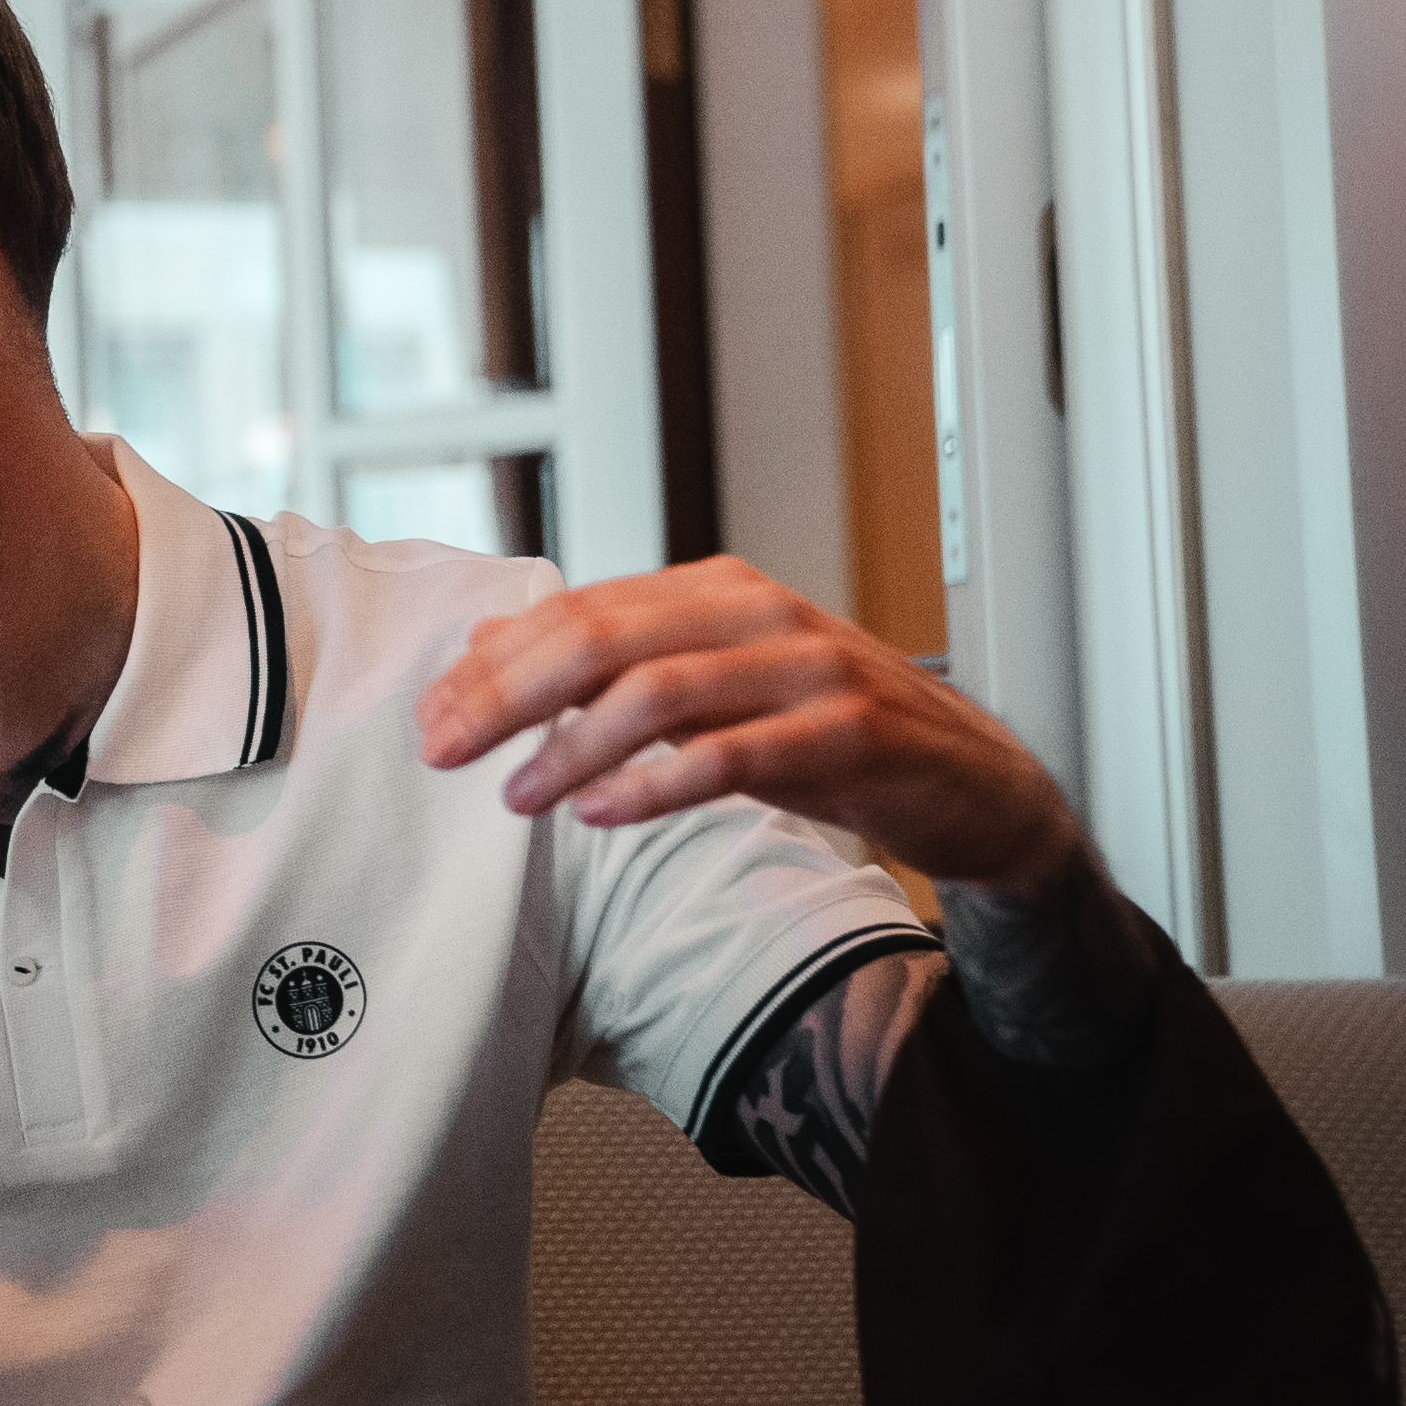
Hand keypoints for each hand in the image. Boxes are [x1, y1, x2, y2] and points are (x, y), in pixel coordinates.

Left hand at [415, 555, 1078, 888]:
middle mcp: (759, 614)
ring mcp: (808, 669)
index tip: (432, 715)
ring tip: (516, 797)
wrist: (973, 782)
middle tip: (444, 749)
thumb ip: (612, 659)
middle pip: (601, 639)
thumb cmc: (829, 732)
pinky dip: (657, 784)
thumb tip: (491, 638)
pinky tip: (602, 815)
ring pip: (658, 694)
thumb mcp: (712, 685)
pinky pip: (733, 754)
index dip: (494, 664)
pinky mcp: (848, 734)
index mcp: (717, 590)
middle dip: (507, 695)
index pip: (578, 611)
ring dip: (570, 749)